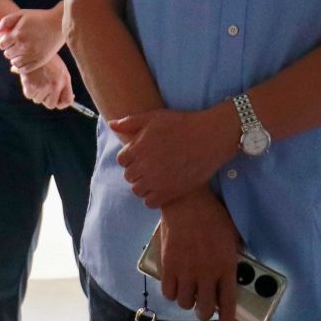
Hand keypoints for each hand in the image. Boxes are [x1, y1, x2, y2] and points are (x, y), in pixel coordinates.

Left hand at [0, 6, 65, 71]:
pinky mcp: (39, 61)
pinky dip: (20, 67)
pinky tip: (23, 60)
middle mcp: (23, 46)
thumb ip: (6, 21)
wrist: (58, 23)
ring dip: (15, 58)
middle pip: (7, 54)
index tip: (11, 39)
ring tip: (21, 52)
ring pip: (14, 63)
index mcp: (17, 34)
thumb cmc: (39, 17)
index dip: (4, 42)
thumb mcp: (22, 14)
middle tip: (17, 45)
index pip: (1, 45)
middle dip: (10, 49)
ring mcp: (32, 54)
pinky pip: (24, 69)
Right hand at [17, 55, 74, 109]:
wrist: (33, 45)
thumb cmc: (47, 57)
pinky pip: (29, 95)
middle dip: (46, 99)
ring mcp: (43, 86)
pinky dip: (28, 89)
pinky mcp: (31, 86)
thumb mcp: (60, 68)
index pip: (67, 101)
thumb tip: (62, 104)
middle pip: (51, 105)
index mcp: (65, 79)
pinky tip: (29, 78)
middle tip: (42, 88)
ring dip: (36, 92)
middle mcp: (56, 85)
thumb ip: (62, 85)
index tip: (57, 100)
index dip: (62, 103)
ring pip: (38, 100)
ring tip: (36, 79)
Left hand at [110, 105, 238, 209]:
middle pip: (129, 176)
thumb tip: (111, 124)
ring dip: (143, 185)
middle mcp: (144, 166)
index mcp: (138, 148)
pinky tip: (162, 187)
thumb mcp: (154, 117)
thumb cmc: (181, 124)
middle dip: (137, 170)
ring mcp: (156, 181)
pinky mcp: (170, 192)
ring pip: (137, 190)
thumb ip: (130, 122)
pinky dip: (152, 197)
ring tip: (156, 176)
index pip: (122, 160)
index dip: (131, 157)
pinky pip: (150, 203)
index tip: (144, 154)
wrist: (210, 137)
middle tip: (152, 165)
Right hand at [155, 190, 242, 320]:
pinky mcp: (169, 266)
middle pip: (204, 308)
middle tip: (203, 305)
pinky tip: (176, 286)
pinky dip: (172, 293)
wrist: (186, 201)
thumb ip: (234, 254)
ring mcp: (186, 270)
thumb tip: (235, 267)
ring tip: (189, 293)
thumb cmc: (212, 215)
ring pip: (185, 303)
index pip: (227, 302)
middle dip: (204, 312)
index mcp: (225, 265)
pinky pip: (169, 292)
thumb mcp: (232, 234)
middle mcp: (206, 273)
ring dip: (188, 302)